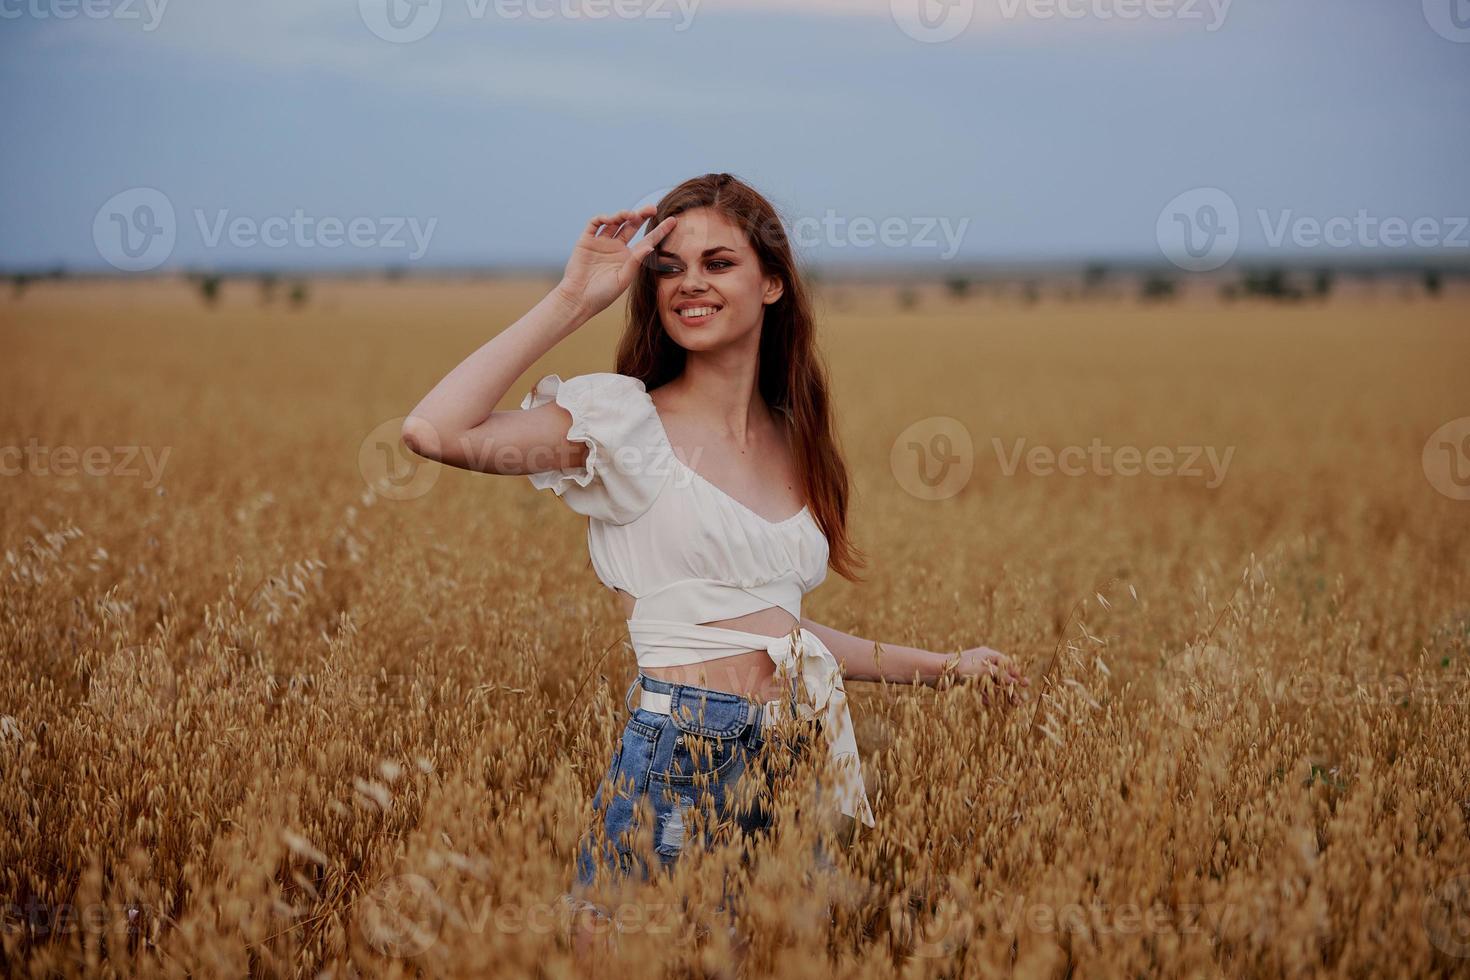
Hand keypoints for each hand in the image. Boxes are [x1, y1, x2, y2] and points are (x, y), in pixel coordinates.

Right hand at [555, 205, 676, 318]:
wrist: (578, 299)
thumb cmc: (602, 295)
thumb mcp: (623, 279)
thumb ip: (635, 261)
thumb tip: (650, 246)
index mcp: (628, 258)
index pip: (647, 240)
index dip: (660, 231)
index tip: (673, 221)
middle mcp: (616, 247)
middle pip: (631, 226)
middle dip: (642, 215)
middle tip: (652, 208)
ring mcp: (601, 243)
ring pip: (615, 222)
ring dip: (623, 215)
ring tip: (630, 215)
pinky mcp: (586, 240)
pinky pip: (595, 224)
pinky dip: (602, 218)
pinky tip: (610, 219)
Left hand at [943, 646, 1028, 704]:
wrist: (937, 671)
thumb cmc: (961, 667)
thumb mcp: (984, 670)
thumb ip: (1000, 675)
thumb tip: (1014, 680)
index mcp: (988, 654)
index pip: (1007, 664)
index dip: (1016, 674)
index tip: (1025, 684)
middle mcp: (982, 662)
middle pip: (1001, 675)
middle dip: (1011, 688)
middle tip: (1022, 699)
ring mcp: (974, 672)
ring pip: (992, 684)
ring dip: (1002, 694)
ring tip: (1012, 706)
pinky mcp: (966, 681)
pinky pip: (980, 689)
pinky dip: (986, 696)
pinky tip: (990, 705)